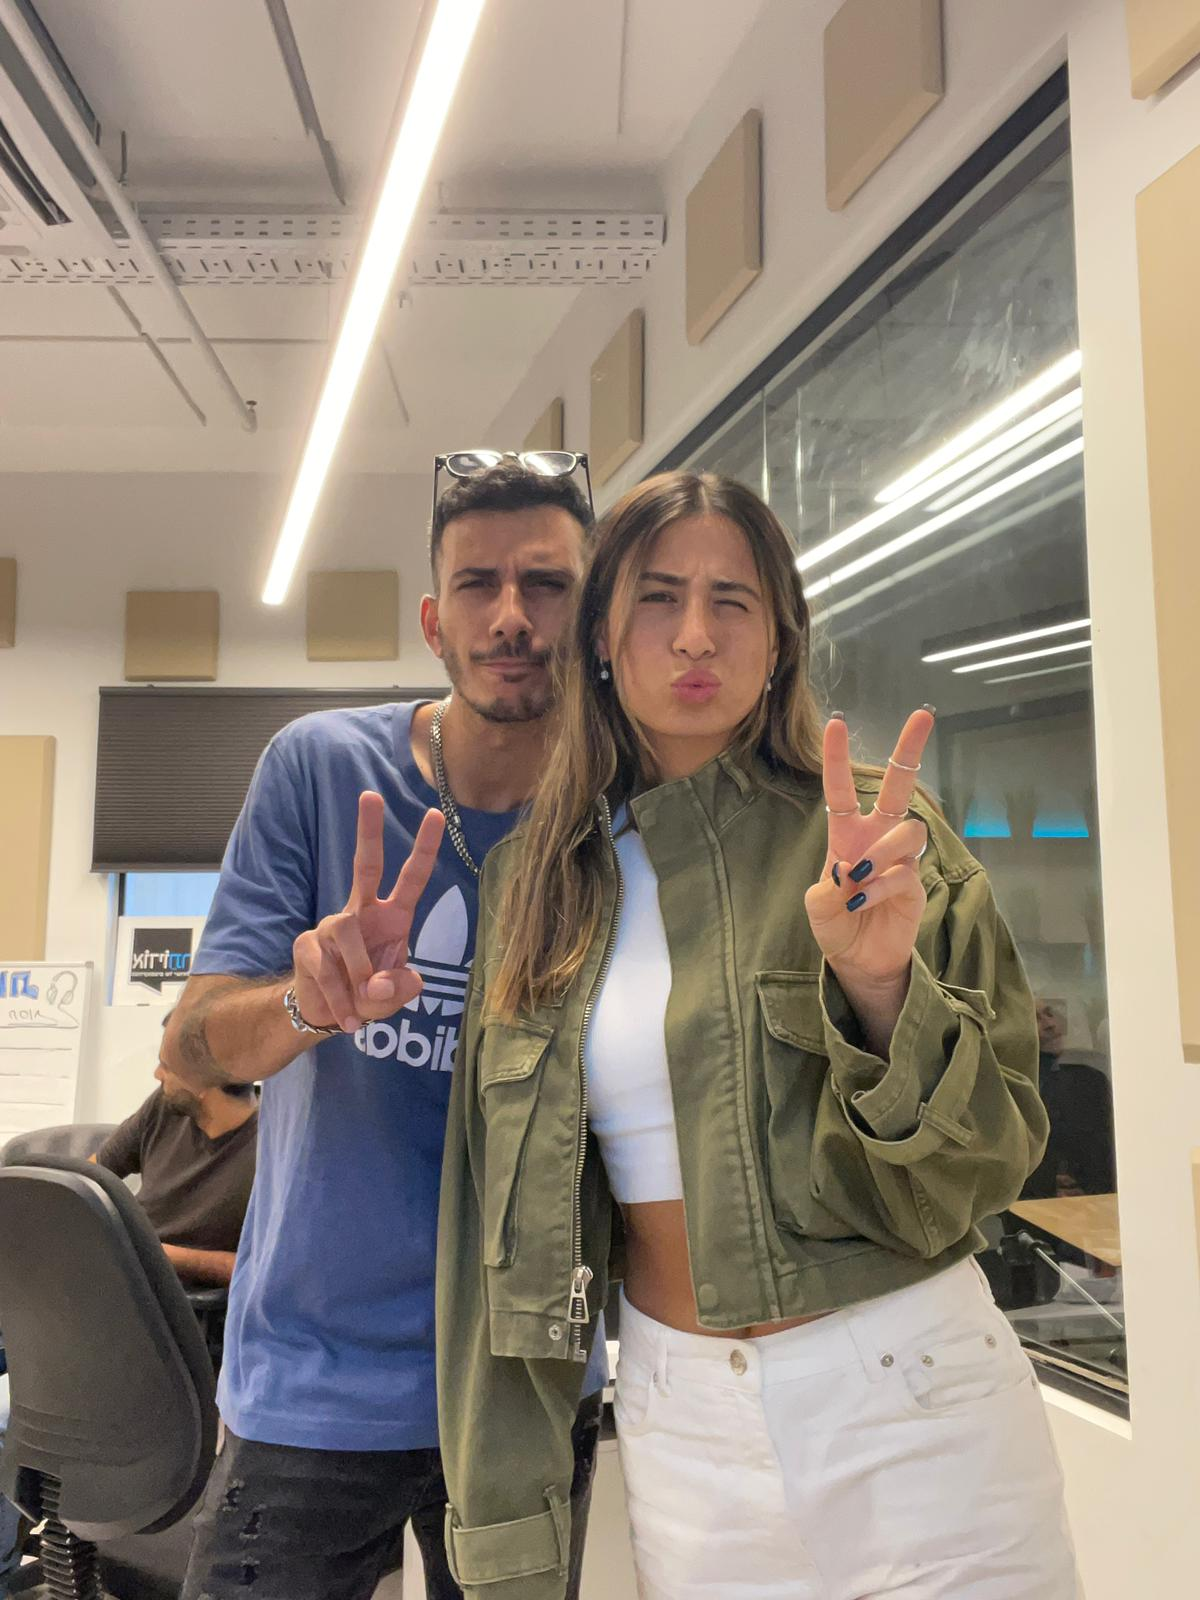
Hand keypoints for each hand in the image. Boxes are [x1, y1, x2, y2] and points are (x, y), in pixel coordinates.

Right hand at [292, 793, 445, 1032]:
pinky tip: (347, 1018)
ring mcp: (330, 926)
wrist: (327, 1014)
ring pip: (345, 931)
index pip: (411, 878)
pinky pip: (325, 968)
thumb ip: (398, 990)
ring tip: (364, 1001)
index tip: (436, 814)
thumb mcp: (393, 998)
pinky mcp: (307, 945)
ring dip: (358, 972)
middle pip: (365, 864)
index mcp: (393, 917)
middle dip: (368, 829)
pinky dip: (340, 998)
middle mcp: (362, 912)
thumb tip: (381, 983)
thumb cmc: (368, 995)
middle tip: (371, 794)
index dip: (424, 848)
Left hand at [804, 710, 933, 992]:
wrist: (859, 960)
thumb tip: (849, 870)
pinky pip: (905, 872)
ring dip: (881, 850)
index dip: (839, 758)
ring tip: (859, 876)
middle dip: (909, 749)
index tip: (837, 722)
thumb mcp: (817, 907)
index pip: (841, 790)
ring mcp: (899, 859)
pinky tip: (865, 900)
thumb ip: (826, 889)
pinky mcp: (914, 884)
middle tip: (923, 715)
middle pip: (897, 786)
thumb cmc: (837, 925)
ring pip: (905, 830)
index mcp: (846, 835)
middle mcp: (876, 838)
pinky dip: (883, 884)